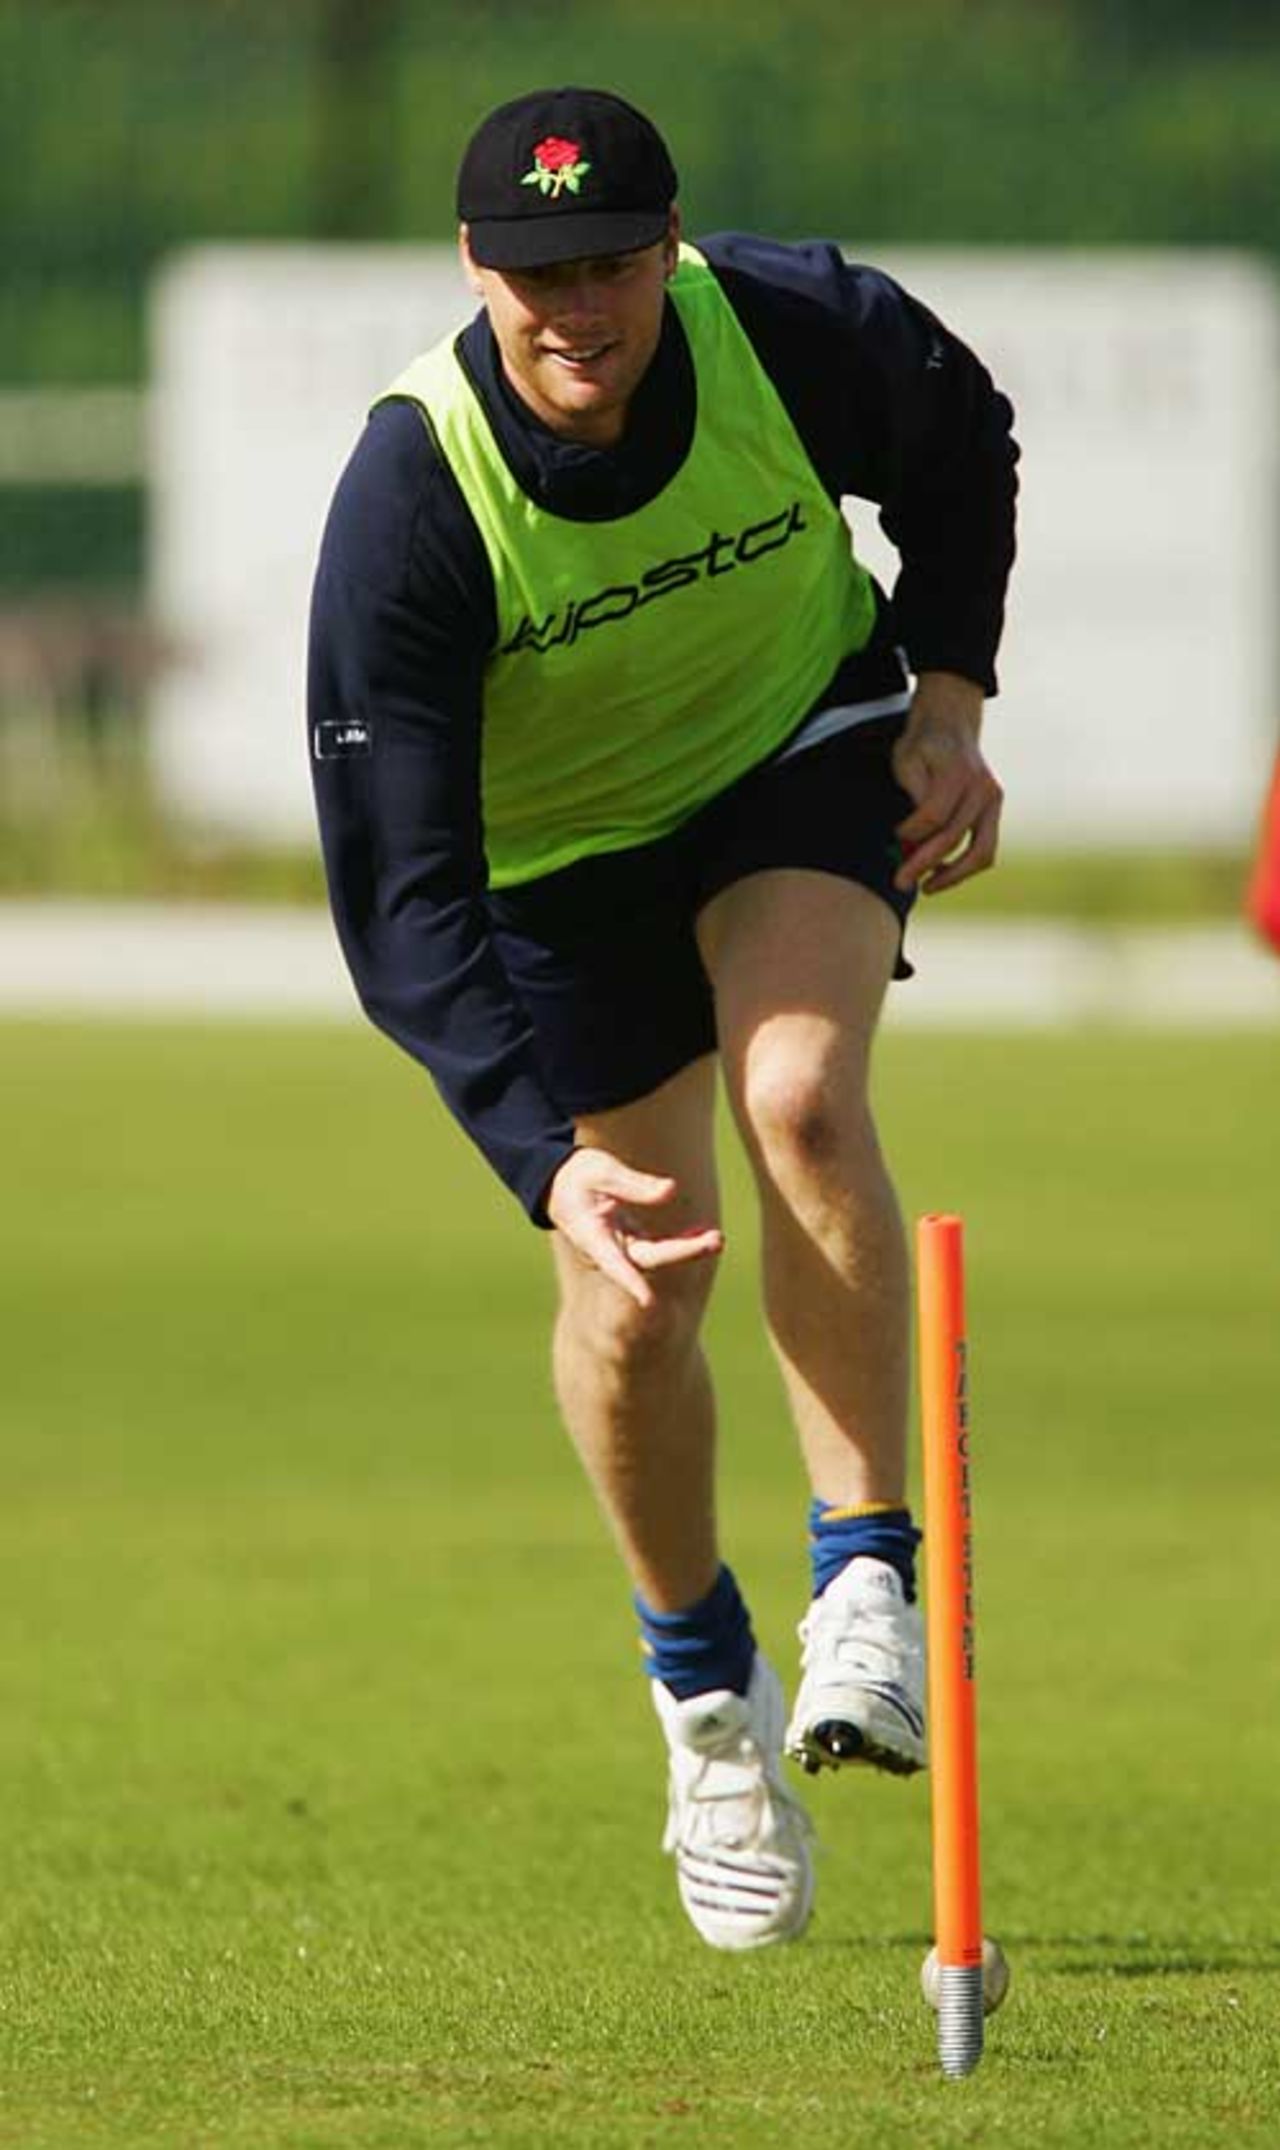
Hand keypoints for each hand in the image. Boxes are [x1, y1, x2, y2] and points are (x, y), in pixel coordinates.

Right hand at [545, 1147, 723, 1308]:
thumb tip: (672, 1191)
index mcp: (591, 1235)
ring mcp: (621, 1247)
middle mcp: (607, 1249)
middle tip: (715, 1240)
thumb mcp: (600, 1169)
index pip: (614, 1262)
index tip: (647, 1301)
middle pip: (648, 1258)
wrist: (560, 1183)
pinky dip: (681, 1241)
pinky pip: (659, 1247)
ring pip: (657, 1256)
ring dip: (687, 1248)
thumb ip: (634, 1183)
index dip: (630, 1281)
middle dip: (682, 1251)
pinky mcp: (631, 1241)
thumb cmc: (577, 1175)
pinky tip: (704, 1234)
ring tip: (717, 1238)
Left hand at [892, 671, 1002, 894]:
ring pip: (981, 852)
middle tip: (900, 882)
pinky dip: (965, 866)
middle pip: (953, 838)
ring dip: (953, 876)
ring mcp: (993, 799)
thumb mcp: (906, 760)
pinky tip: (940, 872)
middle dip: (924, 865)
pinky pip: (986, 848)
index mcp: (957, 773)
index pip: (933, 817)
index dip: (910, 833)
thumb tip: (912, 841)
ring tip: (926, 887)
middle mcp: (981, 788)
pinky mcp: (996, 809)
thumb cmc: (921, 744)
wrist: (951, 724)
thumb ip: (912, 796)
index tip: (895, 835)